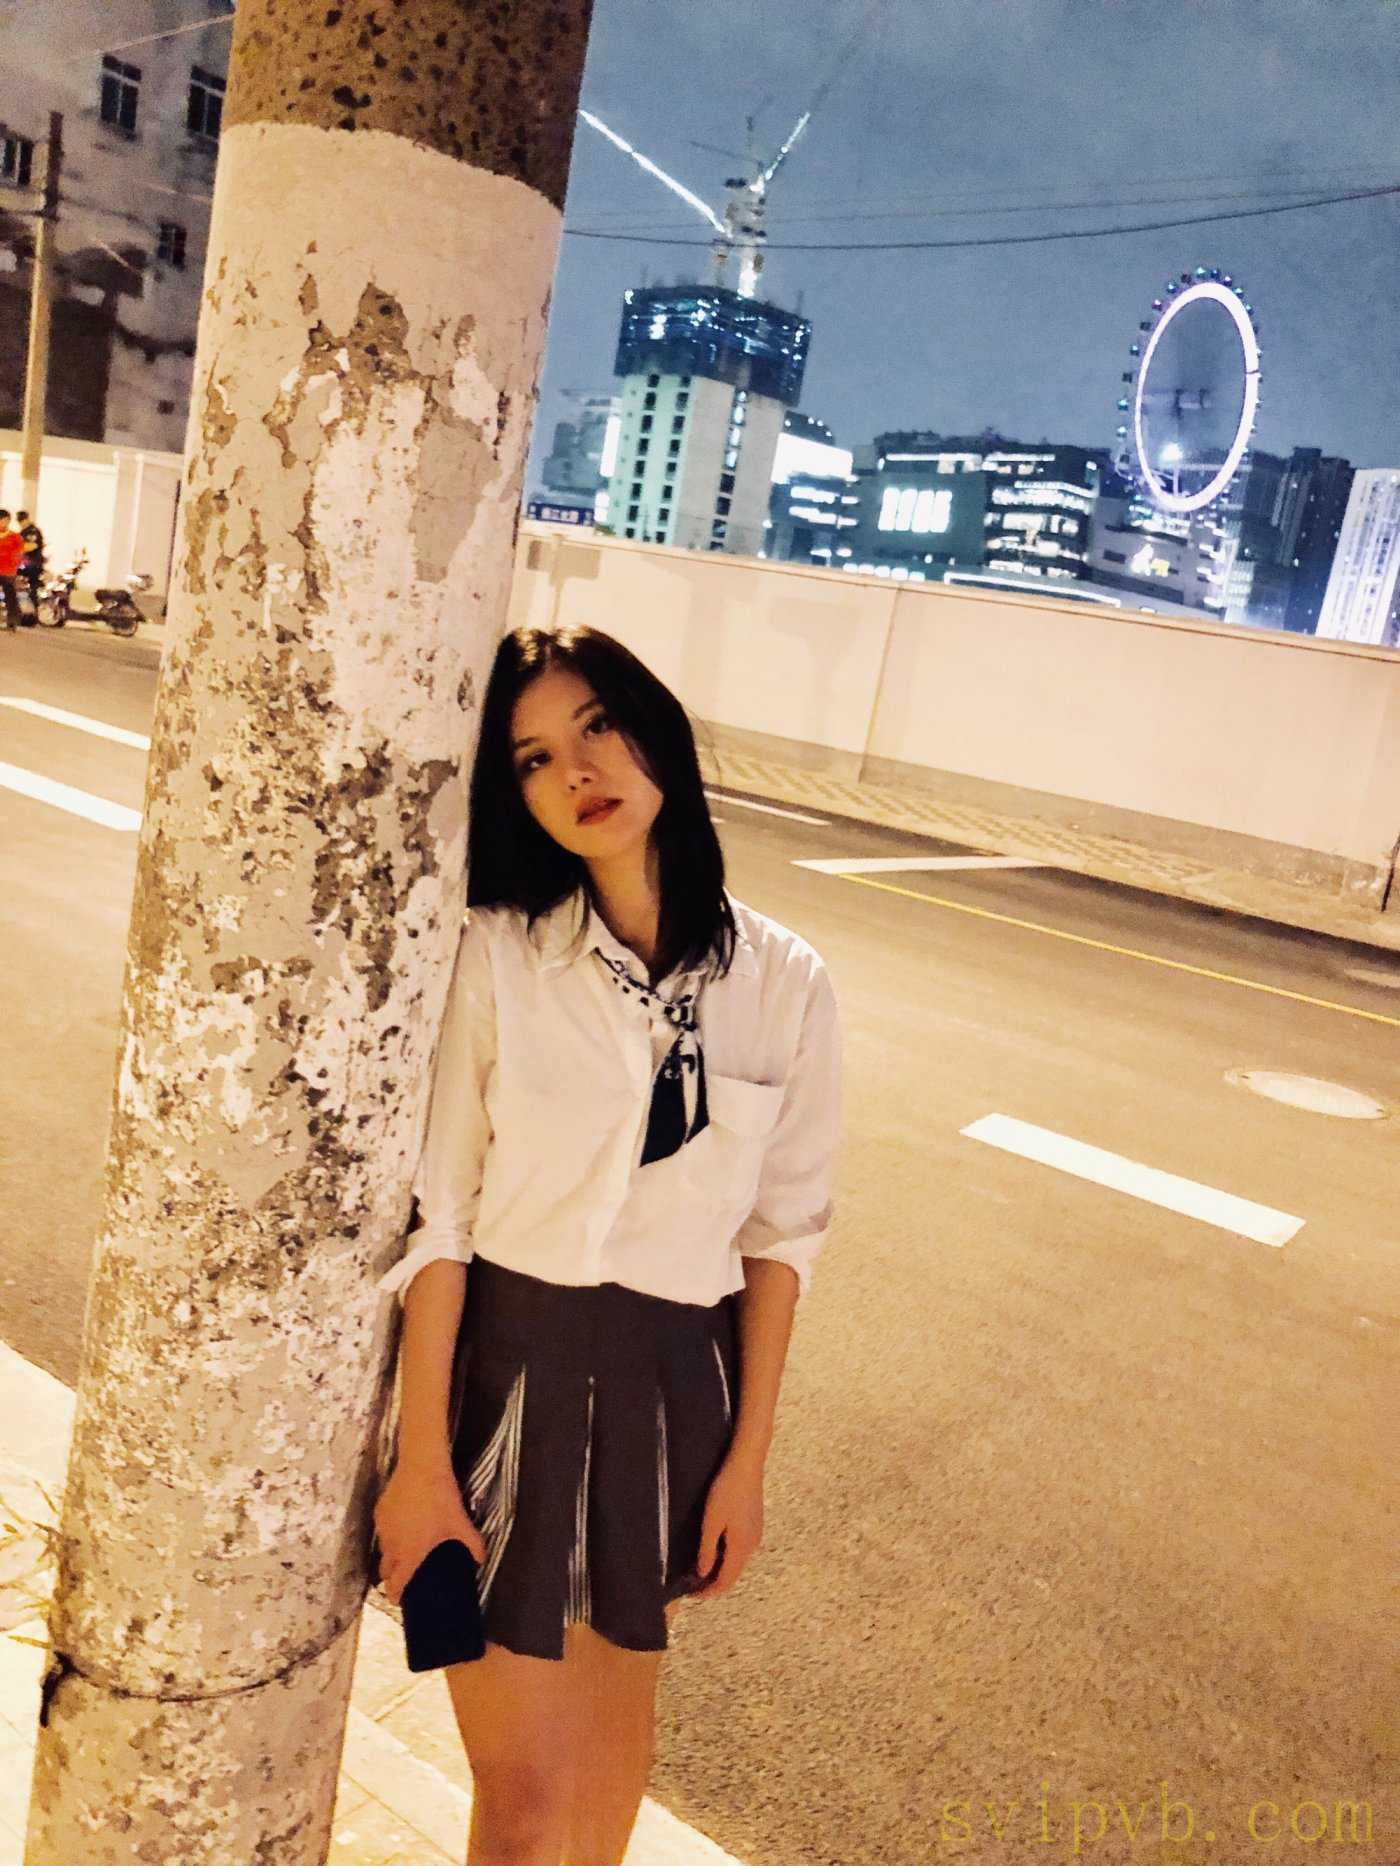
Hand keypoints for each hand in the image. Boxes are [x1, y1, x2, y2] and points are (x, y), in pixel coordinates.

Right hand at [373, 1459, 485, 1606]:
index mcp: (410, 1554)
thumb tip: (481, 1560)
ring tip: (405, 1548)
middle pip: (385, 1570)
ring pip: (383, 1549)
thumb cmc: (441, 1500)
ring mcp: (383, 1528)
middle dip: (392, 1576)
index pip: (396, 1584)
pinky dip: (390, 1532)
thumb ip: (473, 1545)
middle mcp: (392, 1546)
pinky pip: (382, 1530)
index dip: (395, 1594)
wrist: (421, 1468)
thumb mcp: (460, 1523)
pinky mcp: (379, 1511)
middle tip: (404, 1574)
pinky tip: (403, 1524)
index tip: (398, 1600)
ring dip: (391, 1554)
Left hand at [688, 1451, 764, 1601]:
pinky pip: (739, 1550)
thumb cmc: (727, 1490)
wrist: (747, 1464)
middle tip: (690, 1583)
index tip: (689, 1593)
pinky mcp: (754, 1525)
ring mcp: (756, 1535)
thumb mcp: (711, 1520)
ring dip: (719, 1570)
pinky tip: (713, 1550)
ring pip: (736, 1562)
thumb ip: (707, 1550)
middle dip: (712, 1583)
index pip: (725, 1582)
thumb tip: (703, 1573)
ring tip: (697, 1568)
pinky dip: (725, 1557)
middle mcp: (752, 1546)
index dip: (707, 1592)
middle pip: (732, 1574)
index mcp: (741, 1547)